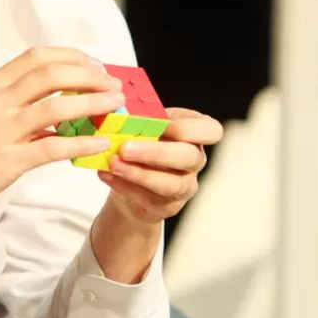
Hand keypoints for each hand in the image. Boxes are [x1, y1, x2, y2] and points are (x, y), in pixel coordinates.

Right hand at [0, 47, 126, 222]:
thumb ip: (6, 105)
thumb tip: (46, 109)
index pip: (36, 57)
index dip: (71, 56)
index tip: (92, 63)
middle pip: (52, 74)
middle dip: (90, 75)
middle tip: (112, 83)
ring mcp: (1, 131)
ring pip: (58, 106)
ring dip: (94, 103)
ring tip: (116, 106)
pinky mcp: (6, 161)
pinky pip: (52, 148)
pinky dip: (82, 143)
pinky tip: (100, 144)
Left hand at [98, 108, 223, 225]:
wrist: (132, 179)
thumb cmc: (143, 142)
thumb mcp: (146, 125)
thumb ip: (143, 119)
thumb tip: (120, 110)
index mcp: (196, 135)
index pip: (211, 130)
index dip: (187, 128)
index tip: (160, 123)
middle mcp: (196, 161)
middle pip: (188, 157)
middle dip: (156, 152)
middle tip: (126, 148)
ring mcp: (185, 186)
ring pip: (171, 184)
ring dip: (139, 173)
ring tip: (113, 163)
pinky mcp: (167, 207)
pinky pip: (148, 199)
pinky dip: (124, 186)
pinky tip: (106, 174)